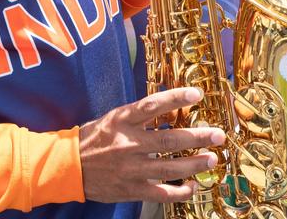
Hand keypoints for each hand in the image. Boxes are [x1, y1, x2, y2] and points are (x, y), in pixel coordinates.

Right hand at [80, 87, 225, 202]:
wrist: (68, 167)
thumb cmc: (93, 139)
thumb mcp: (112, 119)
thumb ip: (139, 116)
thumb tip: (171, 108)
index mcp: (121, 121)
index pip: (152, 105)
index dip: (176, 98)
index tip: (197, 94)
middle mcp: (128, 143)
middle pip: (169, 139)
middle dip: (198, 137)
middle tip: (218, 135)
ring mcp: (130, 168)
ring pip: (170, 167)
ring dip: (195, 163)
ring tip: (212, 159)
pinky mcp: (131, 189)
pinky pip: (162, 192)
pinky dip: (181, 191)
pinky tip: (192, 186)